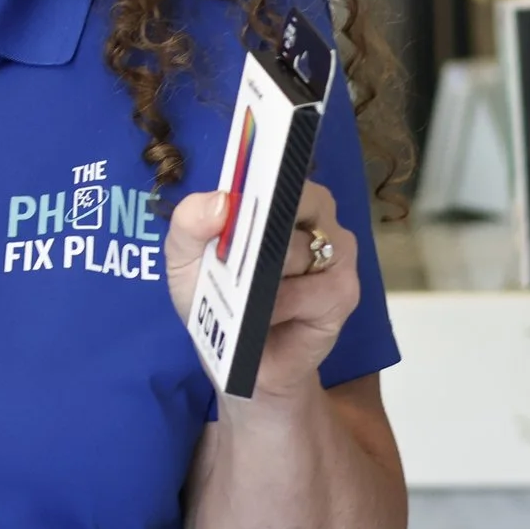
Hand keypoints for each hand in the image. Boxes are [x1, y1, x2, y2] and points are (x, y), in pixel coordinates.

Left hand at [166, 179, 359, 400]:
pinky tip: (265, 317)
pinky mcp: (344, 292)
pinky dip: (278, 306)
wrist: (240, 359)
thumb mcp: (185, 259)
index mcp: (280, 195)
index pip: (277, 169)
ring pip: (295, 250)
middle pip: (291, 204)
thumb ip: (188, 223)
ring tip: (243, 295)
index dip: (259, 177)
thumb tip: (221, 201)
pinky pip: (309, 291)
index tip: (236, 189)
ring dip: (260, 277)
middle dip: (253, 234)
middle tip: (230, 258)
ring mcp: (336, 253)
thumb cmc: (216, 297)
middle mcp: (317, 215)